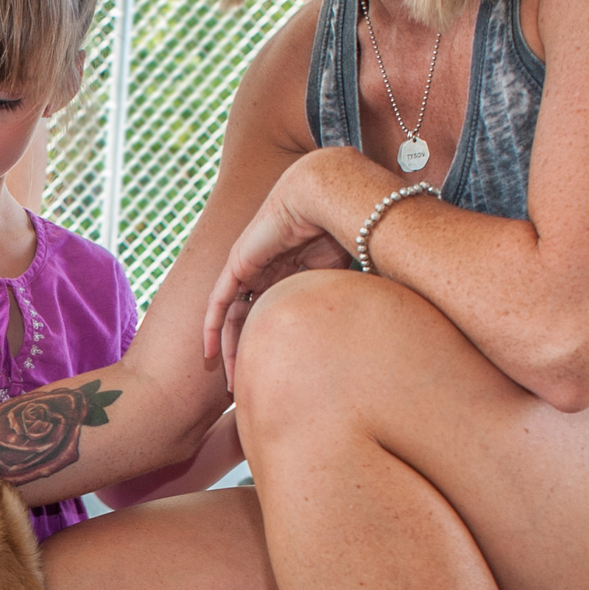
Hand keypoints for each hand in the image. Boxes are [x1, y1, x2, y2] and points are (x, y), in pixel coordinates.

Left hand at [203, 153, 361, 388]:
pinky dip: (212, 326)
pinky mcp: (238, 262)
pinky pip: (221, 300)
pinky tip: (211, 354)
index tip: (281, 383)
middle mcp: (271, 272)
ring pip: (233, 317)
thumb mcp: (347, 279)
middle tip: (245, 394)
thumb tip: (377, 339)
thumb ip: (349, 303)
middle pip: (251, 323)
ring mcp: (252, 266)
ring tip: (230, 385)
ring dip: (230, 351)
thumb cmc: (353, 230)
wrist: (332, 196)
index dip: (274, 349)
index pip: (276, 319)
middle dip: (248, 358)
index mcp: (295, 275)